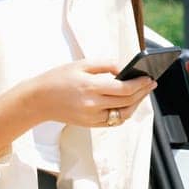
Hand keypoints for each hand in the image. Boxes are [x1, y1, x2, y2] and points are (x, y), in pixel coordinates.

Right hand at [26, 58, 156, 128]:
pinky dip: (124, 112)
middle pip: (128, 101)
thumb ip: (105, 64)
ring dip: (136, 104)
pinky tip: (128, 104)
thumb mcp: (80, 64)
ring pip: (124, 114)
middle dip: (142, 92)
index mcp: (91, 87)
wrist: (38, 100)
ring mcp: (92, 117)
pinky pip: (114, 121)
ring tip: (142, 94)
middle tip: (150, 83)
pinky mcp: (90, 124)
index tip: (149, 77)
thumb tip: (124, 68)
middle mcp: (93, 105)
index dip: (140, 84)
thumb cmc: (57, 79)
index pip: (125, 89)